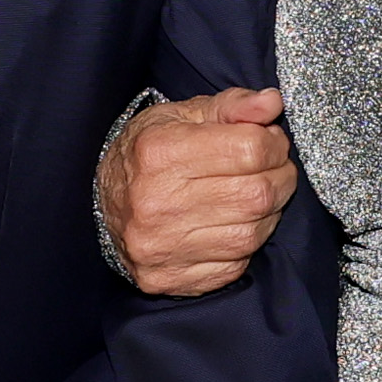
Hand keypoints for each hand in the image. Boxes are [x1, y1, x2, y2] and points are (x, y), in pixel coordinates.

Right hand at [99, 88, 295, 296]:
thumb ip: (232, 106)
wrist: (101, 203)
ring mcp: (160, 246)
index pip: (250, 149)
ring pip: (251, 234)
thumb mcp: (183, 115)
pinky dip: (244, 247)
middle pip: (257, 195)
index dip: (275, 144)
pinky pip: (234, 266)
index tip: (272, 142)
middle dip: (281, 179)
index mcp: (159, 152)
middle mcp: (156, 202)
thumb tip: (272, 103)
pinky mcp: (168, 278)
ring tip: (255, 197)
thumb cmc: (149, 154)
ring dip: (267, 215)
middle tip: (275, 170)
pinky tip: (233, 226)